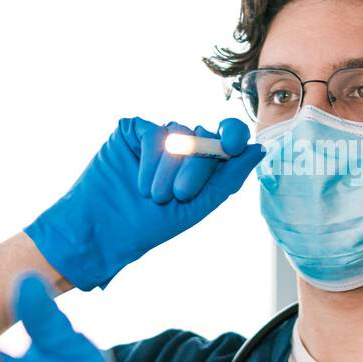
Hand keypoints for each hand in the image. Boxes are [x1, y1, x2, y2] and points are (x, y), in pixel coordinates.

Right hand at [24, 117, 261, 290]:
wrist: (103, 231)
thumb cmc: (148, 225)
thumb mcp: (197, 206)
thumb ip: (228, 177)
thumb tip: (259, 149)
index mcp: (202, 165)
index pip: (227, 137)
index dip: (233, 134)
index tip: (233, 144)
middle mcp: (182, 147)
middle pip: (206, 136)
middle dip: (198, 166)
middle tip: (179, 194)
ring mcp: (156, 137)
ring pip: (180, 132)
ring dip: (170, 167)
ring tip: (154, 196)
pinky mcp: (131, 130)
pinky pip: (153, 131)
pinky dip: (150, 157)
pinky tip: (139, 182)